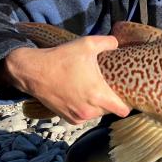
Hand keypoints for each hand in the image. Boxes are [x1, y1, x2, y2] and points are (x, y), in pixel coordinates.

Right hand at [1, 36, 130, 124]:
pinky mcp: (68, 119)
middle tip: (108, 87)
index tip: (127, 95)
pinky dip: (85, 109)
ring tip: (94, 90)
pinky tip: (83, 96)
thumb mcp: (87, 44)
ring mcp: (78, 116)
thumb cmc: (62, 58)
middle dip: (111, 101)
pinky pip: (84, 116)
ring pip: (97, 113)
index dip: (127, 104)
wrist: (33, 72)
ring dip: (97, 105)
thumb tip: (118, 43)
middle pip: (110, 110)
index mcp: (98, 94)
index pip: (122, 110)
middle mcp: (89, 110)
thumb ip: (108, 42)